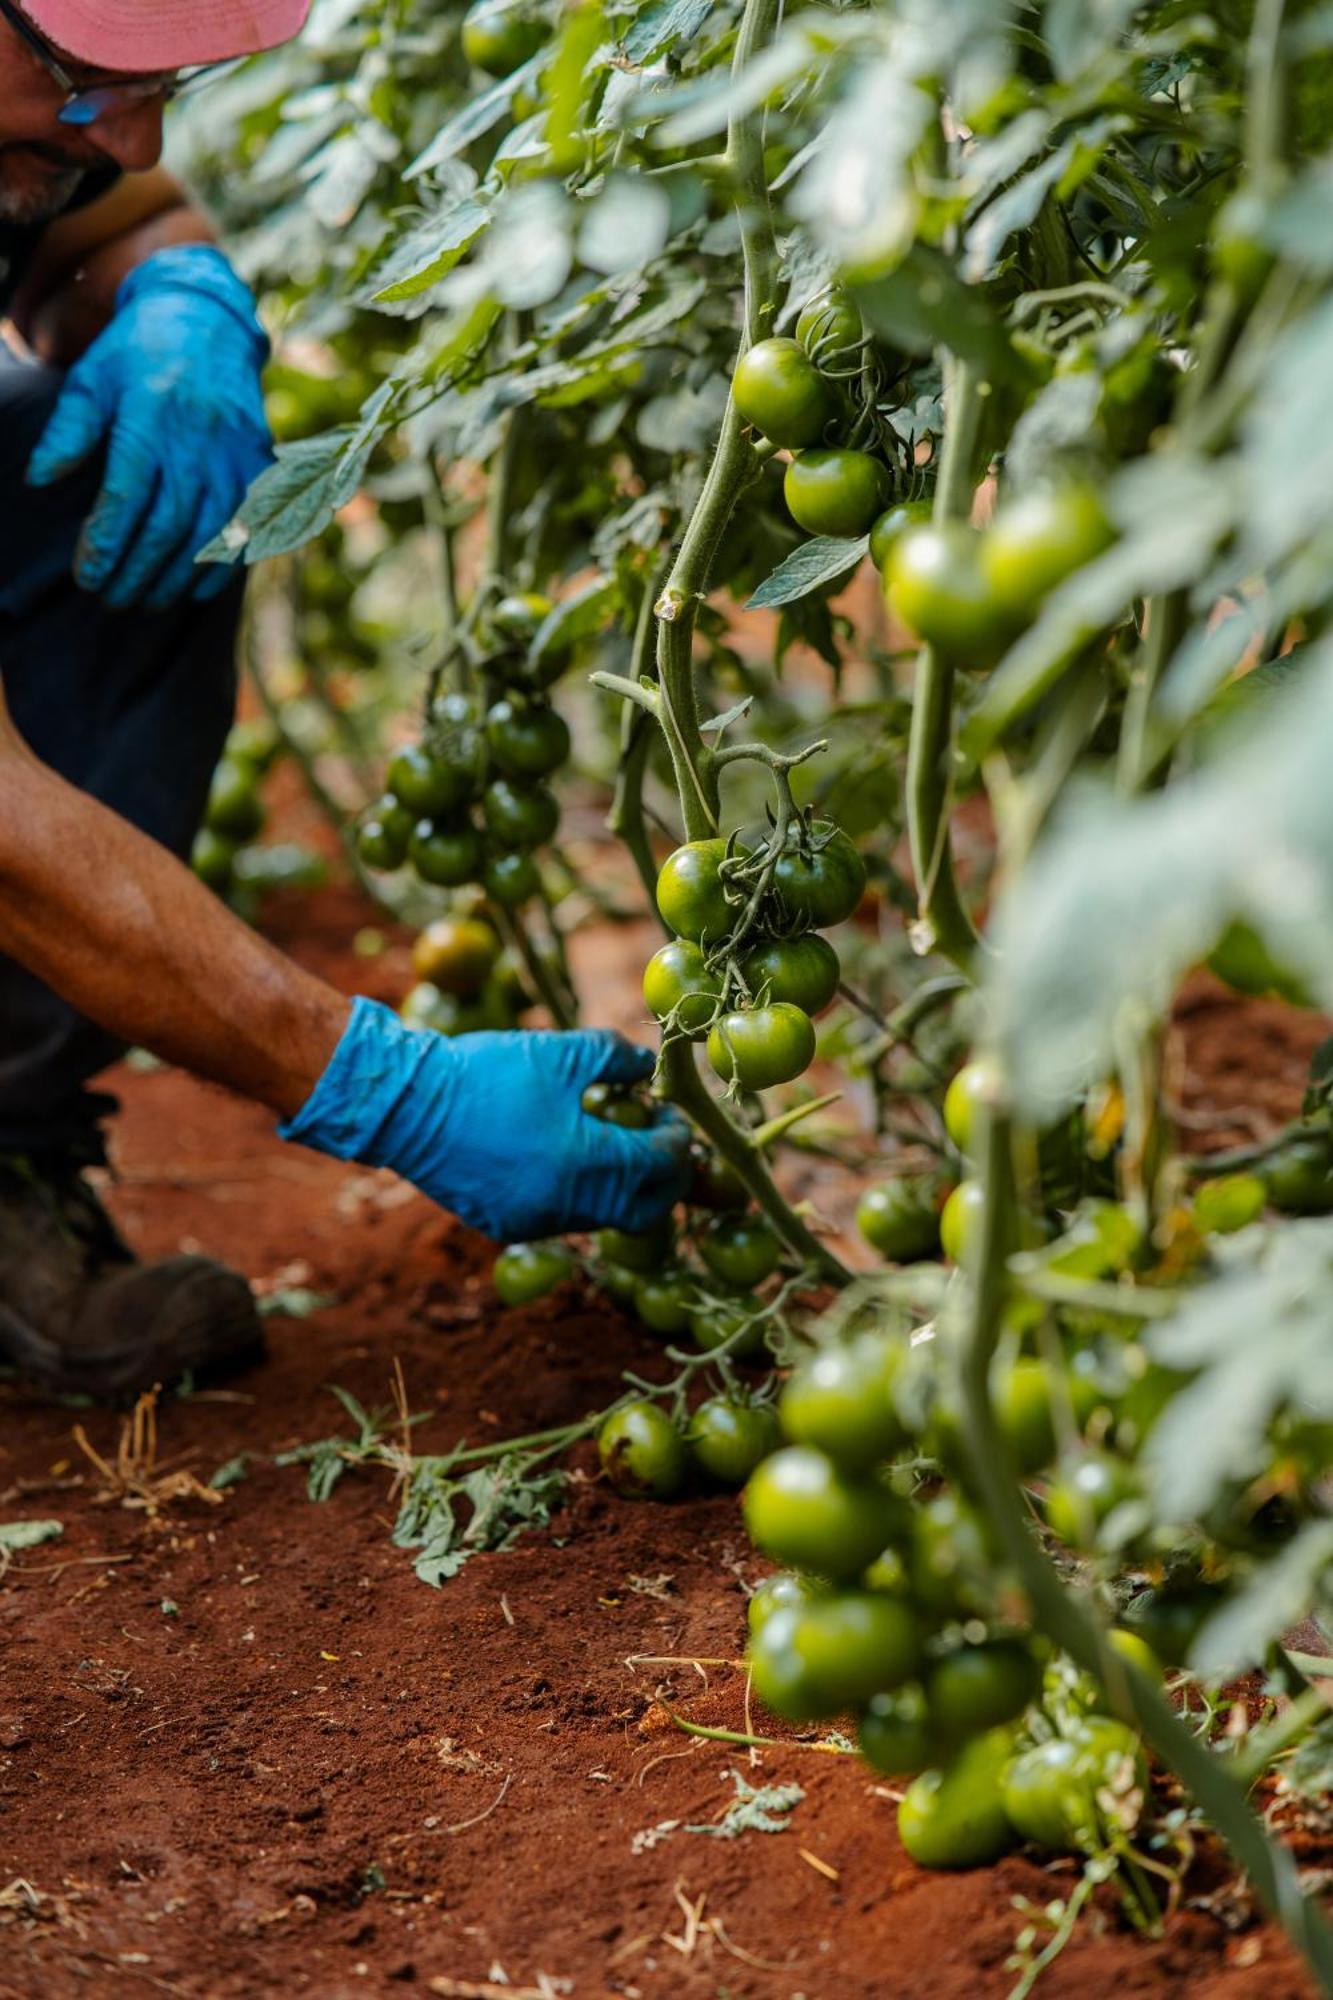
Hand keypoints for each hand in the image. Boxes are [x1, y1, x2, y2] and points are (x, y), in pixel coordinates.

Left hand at [27, 245, 271, 612]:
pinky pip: (246, 526)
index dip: (105, 544)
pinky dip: (223, 565)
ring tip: (147, 600)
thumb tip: (37, 479)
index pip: (124, 498)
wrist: (207, 322)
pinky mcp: (260, 465)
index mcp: (148, 417)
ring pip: (208, 534)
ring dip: (176, 577)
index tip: (86, 575)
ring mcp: (234, 455)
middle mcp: (196, 440)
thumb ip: (66, 431)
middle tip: (112, 598)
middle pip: (166, 526)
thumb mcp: (92, 380)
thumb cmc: (138, 354)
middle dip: (137, 571)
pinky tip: (196, 589)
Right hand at [280, 997, 692, 1241]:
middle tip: (661, 1143)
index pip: (659, 1166)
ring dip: (623, 1187)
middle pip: (643, 1209)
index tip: (672, 1116)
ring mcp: (534, 1222)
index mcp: (584, 1163)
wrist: (406, 1106)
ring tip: (614, 1145)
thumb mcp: (558, 1054)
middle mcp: (565, 1205)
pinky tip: (570, 1160)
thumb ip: (614, 1059)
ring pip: (604, 1217)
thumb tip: (649, 1067)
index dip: (676, 1142)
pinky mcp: (505, 1226)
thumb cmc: (486, 1073)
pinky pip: (563, 1219)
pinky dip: (582, 1196)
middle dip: (663, 1178)